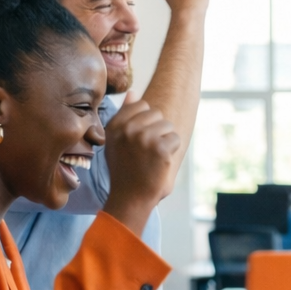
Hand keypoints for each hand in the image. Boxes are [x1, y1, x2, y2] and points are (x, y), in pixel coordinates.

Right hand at [100, 100, 180, 233]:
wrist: (130, 197)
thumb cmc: (124, 170)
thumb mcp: (116, 141)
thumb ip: (123, 115)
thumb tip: (133, 92)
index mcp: (115, 125)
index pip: (141, 104)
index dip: (146, 121)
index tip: (140, 139)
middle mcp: (128, 129)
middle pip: (157, 113)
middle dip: (157, 130)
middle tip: (147, 152)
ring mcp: (144, 137)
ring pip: (168, 126)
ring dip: (165, 140)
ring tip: (153, 157)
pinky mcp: (159, 148)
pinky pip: (175, 139)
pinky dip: (171, 151)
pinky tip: (160, 163)